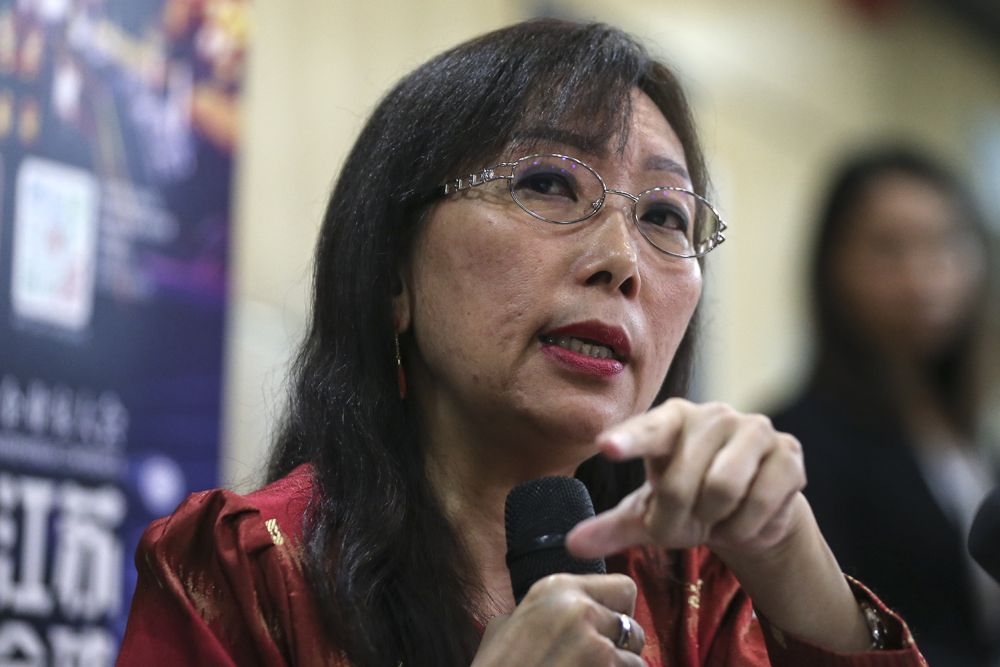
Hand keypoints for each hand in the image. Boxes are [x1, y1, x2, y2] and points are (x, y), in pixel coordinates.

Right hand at [471, 574, 645, 666]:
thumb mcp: (507, 625)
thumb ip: (544, 611)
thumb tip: (564, 612)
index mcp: (557, 588)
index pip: (623, 588)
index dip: (619, 611)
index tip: (605, 629)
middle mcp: (580, 609)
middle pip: (633, 627)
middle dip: (621, 649)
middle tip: (594, 661)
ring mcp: (596, 646)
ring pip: (637, 661)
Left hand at [566, 398, 807, 560]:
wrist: (750, 513)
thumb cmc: (688, 504)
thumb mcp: (647, 516)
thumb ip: (612, 527)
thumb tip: (572, 543)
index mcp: (671, 420)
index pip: (647, 430)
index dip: (628, 440)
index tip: (606, 447)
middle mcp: (712, 415)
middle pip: (682, 482)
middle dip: (676, 521)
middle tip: (682, 528)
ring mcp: (754, 429)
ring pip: (723, 490)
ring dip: (713, 523)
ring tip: (714, 519)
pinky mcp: (788, 453)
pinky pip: (760, 502)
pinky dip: (745, 526)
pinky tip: (745, 519)